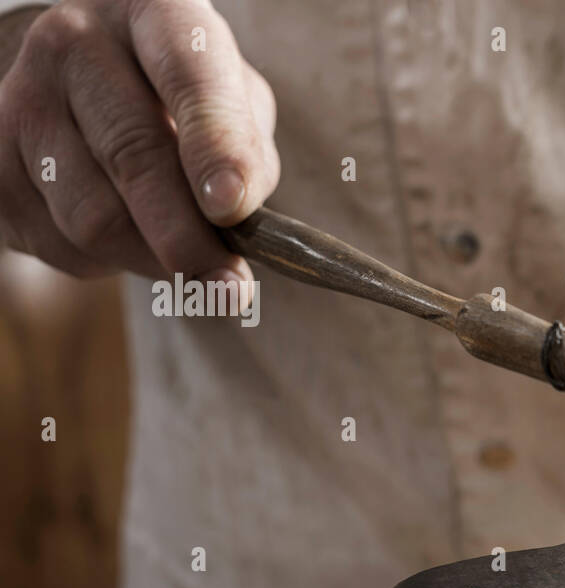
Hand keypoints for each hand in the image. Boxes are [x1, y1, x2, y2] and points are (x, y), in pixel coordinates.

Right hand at [0, 0, 277, 282]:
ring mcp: (22, 96)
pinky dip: (109, 262)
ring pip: (94, 216)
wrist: (77, 83)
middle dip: (187, 236)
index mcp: (154, 13)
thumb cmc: (179, 96)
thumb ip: (247, 153)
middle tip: (229, 288)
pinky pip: (62, 244)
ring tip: (183, 257)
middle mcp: (76, 41)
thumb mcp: (231, 101)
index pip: (188, 76)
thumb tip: (234, 223)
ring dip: (152, 259)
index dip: (213, 146)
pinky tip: (126, 235)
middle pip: (133, 154)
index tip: (233, 207)